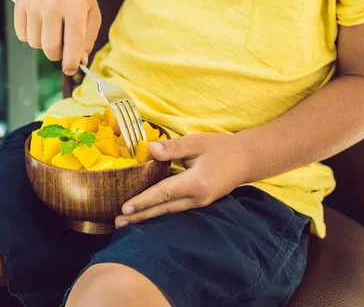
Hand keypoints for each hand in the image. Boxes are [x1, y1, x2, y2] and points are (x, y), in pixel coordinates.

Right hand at [14, 0, 100, 74]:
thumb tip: (80, 62)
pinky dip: (31, 37)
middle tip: (63, 49)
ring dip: (44, 45)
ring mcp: (33, 3)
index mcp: (75, 5)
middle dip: (57, 55)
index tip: (71, 70)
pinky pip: (22, 35)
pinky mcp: (20, 4)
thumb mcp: (91, 12)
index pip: (73, 42)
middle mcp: (52, 3)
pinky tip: (40, 25)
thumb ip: (88, 39)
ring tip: (52, 32)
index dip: (71, 61)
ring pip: (35, 43)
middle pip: (50, 47)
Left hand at [115, 133, 250, 227]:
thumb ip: (173, 147)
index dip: (143, 200)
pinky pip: (175, 209)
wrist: (246, 160)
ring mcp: (199, 203)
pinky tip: (145, 213)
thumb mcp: (197, 142)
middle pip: (163, 209)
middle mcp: (197, 198)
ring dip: (147, 216)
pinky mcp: (199, 202)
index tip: (125, 207)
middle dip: (139, 216)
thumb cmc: (221, 148)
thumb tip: (149, 149)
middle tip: (117, 223)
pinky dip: (158, 211)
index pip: (164, 193)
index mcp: (197, 182)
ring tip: (126, 222)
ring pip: (168, 211)